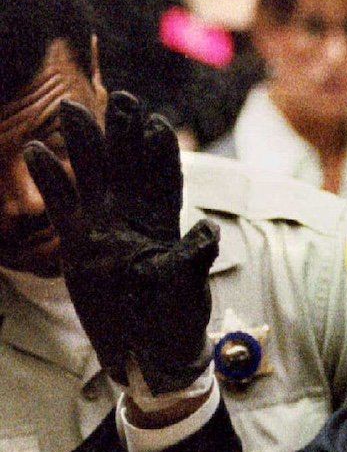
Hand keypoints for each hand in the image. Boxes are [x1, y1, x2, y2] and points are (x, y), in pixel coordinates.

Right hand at [24, 93, 218, 393]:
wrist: (148, 354)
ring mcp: (106, 229)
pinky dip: (51, 179)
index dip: (161, 152)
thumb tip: (206, 232)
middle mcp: (135, 219)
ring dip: (84, 145)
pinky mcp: (79, 246)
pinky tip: (34, 149)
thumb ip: (193, 259)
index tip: (156, 124)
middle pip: (128, 167)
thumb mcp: (190, 290)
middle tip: (120, 97)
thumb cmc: (177, 322)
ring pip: (94, 177)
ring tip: (70, 108)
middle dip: (123, 133)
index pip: (164, 179)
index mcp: (166, 224)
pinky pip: (63, 205)